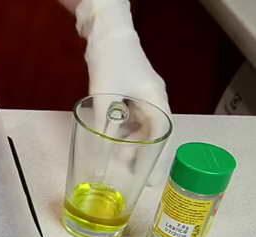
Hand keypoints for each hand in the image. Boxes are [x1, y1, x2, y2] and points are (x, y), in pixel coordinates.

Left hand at [76, 0, 171, 184]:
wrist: (105, 34)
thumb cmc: (110, 64)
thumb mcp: (103, 99)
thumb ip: (102, 127)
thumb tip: (99, 154)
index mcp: (156, 100)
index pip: (161, 135)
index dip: (155, 158)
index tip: (148, 178)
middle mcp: (153, 97)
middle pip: (152, 132)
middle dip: (140, 153)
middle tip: (129, 174)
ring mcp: (142, 93)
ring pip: (139, 124)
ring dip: (128, 141)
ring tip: (115, 159)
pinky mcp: (129, 89)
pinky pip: (130, 115)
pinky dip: (121, 128)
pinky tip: (108, 138)